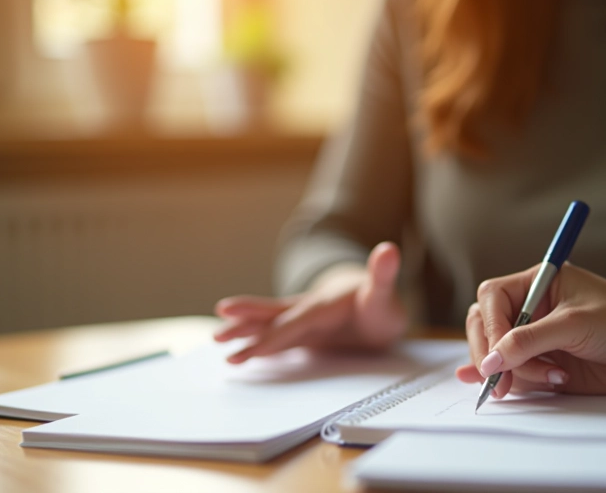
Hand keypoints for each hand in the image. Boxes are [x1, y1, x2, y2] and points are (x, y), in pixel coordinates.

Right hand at [213, 242, 407, 362]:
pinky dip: (258, 345)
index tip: (256, 350)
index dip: (277, 335)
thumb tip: (388, 250)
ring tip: (218, 341)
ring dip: (245, 333)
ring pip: (268, 326)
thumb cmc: (379, 303)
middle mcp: (307, 310)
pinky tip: (241, 355)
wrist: (373, 300)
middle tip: (218, 328)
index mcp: (323, 303)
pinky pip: (276, 339)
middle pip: (272, 317)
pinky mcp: (303, 333)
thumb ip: (383, 275)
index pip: (297, 321)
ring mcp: (302, 322)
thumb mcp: (384, 292)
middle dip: (247, 323)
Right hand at [457, 263, 605, 397]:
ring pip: (499, 354)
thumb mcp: (574, 325)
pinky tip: (496, 384)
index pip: (492, 298)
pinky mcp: (545, 363)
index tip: (500, 352)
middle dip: (491, 352)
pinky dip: (510, 380)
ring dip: (515, 371)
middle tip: (500, 378)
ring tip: (554, 376)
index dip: (491, 325)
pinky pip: (516, 372)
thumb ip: (529, 341)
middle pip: (486, 325)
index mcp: (537, 283)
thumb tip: (491, 361)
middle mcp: (532, 309)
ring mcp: (537, 338)